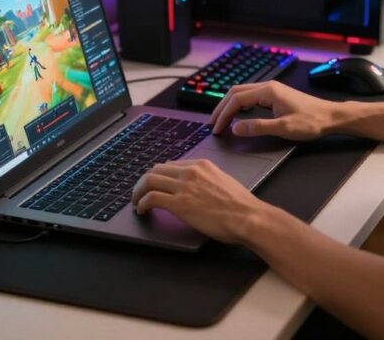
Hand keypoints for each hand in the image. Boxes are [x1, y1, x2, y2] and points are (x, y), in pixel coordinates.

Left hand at [131, 159, 269, 243]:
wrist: (247, 217)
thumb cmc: (241, 206)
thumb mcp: (223, 182)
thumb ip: (207, 180)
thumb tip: (197, 189)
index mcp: (201, 165)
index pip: (170, 165)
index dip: (159, 176)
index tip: (154, 184)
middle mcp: (190, 172)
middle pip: (156, 170)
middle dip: (144, 182)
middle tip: (140, 193)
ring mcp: (184, 187)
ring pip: (149, 181)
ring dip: (138, 191)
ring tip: (136, 202)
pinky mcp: (179, 204)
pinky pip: (151, 198)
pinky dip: (142, 203)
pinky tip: (142, 210)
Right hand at [209, 81, 336, 139]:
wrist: (331, 116)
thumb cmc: (311, 122)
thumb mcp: (283, 128)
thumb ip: (257, 127)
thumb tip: (235, 128)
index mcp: (268, 92)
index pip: (236, 100)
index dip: (223, 115)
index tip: (217, 129)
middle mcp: (268, 87)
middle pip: (236, 92)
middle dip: (222, 108)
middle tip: (213, 124)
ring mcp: (272, 90)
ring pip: (242, 93)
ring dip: (230, 105)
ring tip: (222, 120)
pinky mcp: (275, 95)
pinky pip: (251, 96)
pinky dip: (240, 105)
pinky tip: (238, 115)